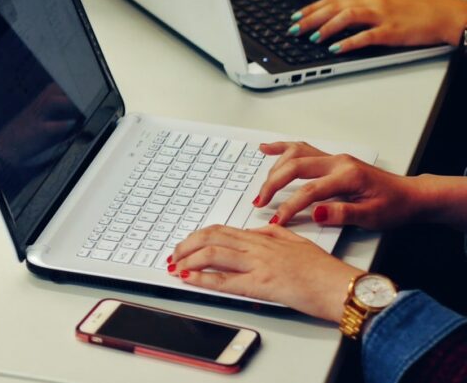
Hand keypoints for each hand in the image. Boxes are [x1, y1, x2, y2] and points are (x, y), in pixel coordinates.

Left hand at [168, 225, 362, 322]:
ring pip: (213, 254)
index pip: (222, 231)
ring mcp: (258, 265)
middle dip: (187, 245)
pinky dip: (202, 278)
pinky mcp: (262, 285)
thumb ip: (275, 233)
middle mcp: (257, 248)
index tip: (187, 243)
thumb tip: (257, 230)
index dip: (199, 236)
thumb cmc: (326, 270)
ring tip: (175, 265)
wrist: (343, 286)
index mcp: (264, 238)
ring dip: (188, 259)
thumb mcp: (297, 242)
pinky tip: (189, 279)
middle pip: (211, 238)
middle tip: (174, 254)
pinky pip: (224, 280)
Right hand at [251, 141, 424, 228]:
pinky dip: (282, 148)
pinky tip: (267, 148)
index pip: (310, 191)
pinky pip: (302, 149)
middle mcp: (338, 162)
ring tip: (262, 186)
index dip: (290, 206)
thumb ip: (343, 213)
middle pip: (295, 167)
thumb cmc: (394, 206)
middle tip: (261, 201)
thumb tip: (316, 212)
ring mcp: (334, 158)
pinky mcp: (332, 160)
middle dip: (273, 184)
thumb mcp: (373, 217)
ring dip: (275, 168)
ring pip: (295, 154)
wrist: (410, 195)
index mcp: (347, 176)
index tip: (277, 219)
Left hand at [287, 0, 466, 53]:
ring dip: (325, 27)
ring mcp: (383, 16)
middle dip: (310, 17)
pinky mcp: (392, 31)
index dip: (312, 7)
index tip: (295, 15)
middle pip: (334, 6)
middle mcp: (373, 1)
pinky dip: (348, 42)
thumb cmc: (418, 9)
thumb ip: (366, 3)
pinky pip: (366, 36)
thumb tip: (344, 11)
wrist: (445, 14)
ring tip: (310, 37)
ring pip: (346, 17)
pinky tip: (335, 48)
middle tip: (292, 27)